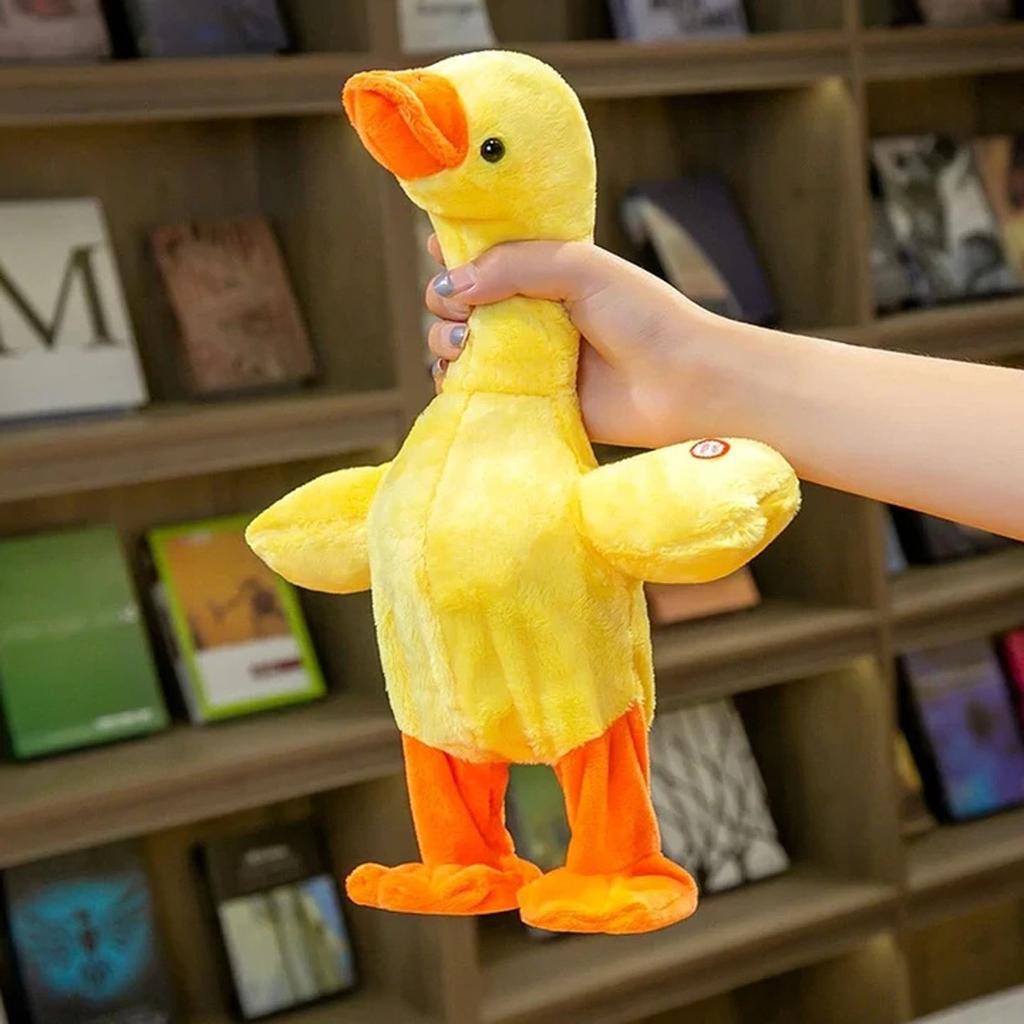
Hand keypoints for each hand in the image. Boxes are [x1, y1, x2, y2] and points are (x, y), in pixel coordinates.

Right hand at [423, 238, 726, 446]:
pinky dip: (455, 384)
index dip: (454, 249)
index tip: (438, 247)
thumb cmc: (643, 316)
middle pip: (458, 300)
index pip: (483, 254)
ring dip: (445, 339)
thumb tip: (451, 284)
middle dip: (445, 298)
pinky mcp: (524, 401)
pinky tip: (464, 376)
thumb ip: (513, 263)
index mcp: (543, 272)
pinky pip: (471, 392)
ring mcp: (524, 359)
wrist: (680, 384)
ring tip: (469, 343)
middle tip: (464, 307)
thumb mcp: (580, 267)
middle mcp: (528, 313)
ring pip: (455, 346)